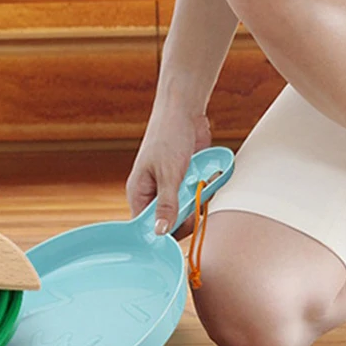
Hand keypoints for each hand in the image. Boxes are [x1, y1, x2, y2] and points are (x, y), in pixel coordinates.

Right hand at [127, 103, 211, 238]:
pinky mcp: (185, 180)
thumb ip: (167, 205)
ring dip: (196, 203)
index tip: (181, 234)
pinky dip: (203, 191)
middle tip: (195, 206)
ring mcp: (169, 186)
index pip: (147, 227)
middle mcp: (152, 193)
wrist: (184, 110)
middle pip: (169, 222)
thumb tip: (160, 233)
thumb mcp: (168, 174)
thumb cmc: (168, 137)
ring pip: (185, 210)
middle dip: (185, 216)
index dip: (163, 235)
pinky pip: (195, 196)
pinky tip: (206, 179)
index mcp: (139, 193)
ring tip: (199, 186)